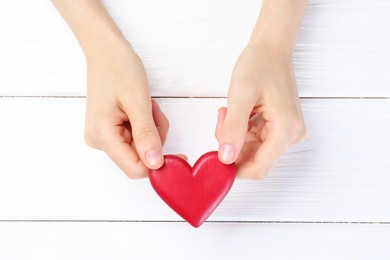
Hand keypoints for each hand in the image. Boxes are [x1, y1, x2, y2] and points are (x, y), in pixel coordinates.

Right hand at [84, 43, 168, 178]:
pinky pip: (137, 137)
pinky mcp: (110, 131)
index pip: (134, 169)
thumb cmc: (119, 68)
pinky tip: (141, 107)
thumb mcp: (138, 101)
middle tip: (153, 111)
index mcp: (101, 135)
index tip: (179, 153)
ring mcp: (104, 136)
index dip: (158, 164)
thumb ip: (146, 134)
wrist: (106, 51)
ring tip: (146, 105)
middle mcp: (99, 140)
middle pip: (140, 157)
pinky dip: (146, 124)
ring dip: (152, 128)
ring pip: (142, 146)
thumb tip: (155, 164)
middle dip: (155, 136)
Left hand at [215, 44, 305, 178]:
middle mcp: (291, 135)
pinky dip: (241, 131)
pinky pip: (255, 140)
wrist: (271, 48)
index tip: (215, 157)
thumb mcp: (241, 95)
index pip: (259, 168)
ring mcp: (287, 132)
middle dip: (232, 147)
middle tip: (223, 119)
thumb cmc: (259, 64)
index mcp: (286, 129)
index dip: (234, 169)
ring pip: (252, 150)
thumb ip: (233, 128)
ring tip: (229, 111)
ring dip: (235, 136)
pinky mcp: (280, 127)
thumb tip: (226, 158)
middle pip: (254, 159)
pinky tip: (238, 112)